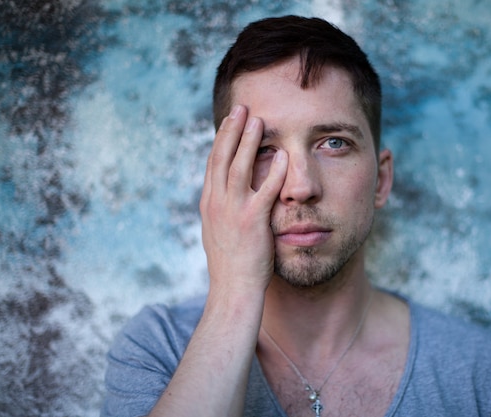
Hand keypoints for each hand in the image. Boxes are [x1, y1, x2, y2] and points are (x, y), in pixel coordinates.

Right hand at [200, 105, 287, 292]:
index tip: (230, 120)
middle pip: (222, 158)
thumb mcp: (220, 231)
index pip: (214, 163)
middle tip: (241, 107)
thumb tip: (229, 195)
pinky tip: (281, 155)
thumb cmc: (231, 263)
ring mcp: (233, 211)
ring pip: (239, 167)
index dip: (221, 139)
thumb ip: (224, 209)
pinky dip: (272, 172)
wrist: (233, 290)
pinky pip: (264, 191)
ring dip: (248, 141)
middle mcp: (217, 203)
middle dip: (231, 130)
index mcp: (209, 203)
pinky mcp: (252, 222)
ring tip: (258, 120)